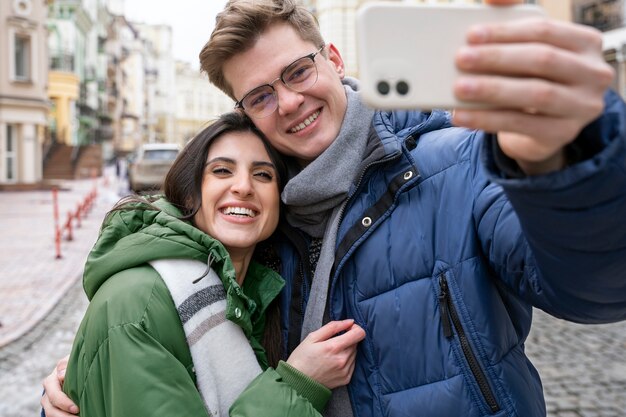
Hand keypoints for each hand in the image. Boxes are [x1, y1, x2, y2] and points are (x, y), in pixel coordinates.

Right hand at [40, 355, 78, 415]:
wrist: (72, 371)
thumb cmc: (73, 365)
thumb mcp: (71, 361)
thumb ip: (66, 364)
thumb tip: (61, 375)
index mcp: (51, 381)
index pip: (54, 395)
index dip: (64, 403)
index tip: (76, 409)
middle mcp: (47, 394)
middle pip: (51, 410)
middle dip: (65, 416)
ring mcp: (49, 403)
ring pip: (52, 415)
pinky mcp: (54, 409)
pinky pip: (57, 416)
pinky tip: (77, 416)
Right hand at [287, 319, 365, 388]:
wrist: (297, 382)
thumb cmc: (302, 358)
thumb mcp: (312, 337)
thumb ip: (333, 327)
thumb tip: (349, 322)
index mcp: (334, 347)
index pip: (359, 334)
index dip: (354, 328)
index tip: (347, 329)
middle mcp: (343, 360)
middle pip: (356, 343)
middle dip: (347, 340)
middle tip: (332, 343)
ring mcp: (345, 371)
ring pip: (354, 353)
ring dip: (347, 350)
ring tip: (331, 354)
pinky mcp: (346, 379)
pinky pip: (352, 364)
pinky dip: (346, 361)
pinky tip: (333, 363)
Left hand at [452, 0, 613, 174]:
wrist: (544, 128)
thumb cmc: (534, 78)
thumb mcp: (529, 49)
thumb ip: (514, 24)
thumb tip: (491, 0)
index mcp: (586, 42)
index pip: (544, 31)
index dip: (506, 32)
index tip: (471, 34)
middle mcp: (593, 73)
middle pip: (541, 60)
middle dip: (497, 58)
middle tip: (461, 58)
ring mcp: (582, 106)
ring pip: (535, 94)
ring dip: (492, 90)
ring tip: (458, 88)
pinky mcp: (564, 133)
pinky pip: (521, 124)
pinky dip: (487, 119)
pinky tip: (461, 115)